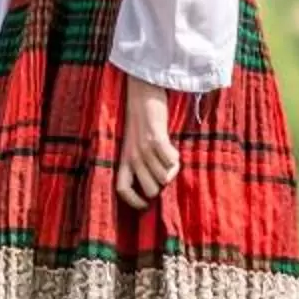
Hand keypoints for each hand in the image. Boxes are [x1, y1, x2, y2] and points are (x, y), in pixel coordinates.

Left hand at [115, 72, 181, 209]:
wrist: (141, 93)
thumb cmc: (141, 120)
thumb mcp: (134, 143)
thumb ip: (141, 161)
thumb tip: (160, 182)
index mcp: (123, 158)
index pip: (122, 189)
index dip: (133, 201)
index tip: (146, 205)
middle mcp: (132, 156)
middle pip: (151, 189)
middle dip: (162, 183)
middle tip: (166, 168)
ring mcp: (143, 148)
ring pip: (164, 176)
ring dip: (172, 169)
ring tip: (169, 155)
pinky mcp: (156, 138)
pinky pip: (172, 160)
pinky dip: (176, 158)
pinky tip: (173, 148)